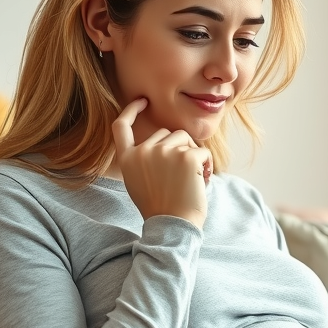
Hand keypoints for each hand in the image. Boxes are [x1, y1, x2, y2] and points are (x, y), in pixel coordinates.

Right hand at [111, 98, 211, 229]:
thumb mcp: (140, 182)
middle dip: (178, 149)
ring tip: (191, 179)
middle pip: (166, 134)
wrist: (173, 226)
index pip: (121, 126)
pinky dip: (207, 165)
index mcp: (127, 159)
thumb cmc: (161, 208)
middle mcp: (142, 152)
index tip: (142, 101)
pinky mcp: (186, 157)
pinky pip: (202, 151)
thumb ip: (144, 159)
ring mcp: (163, 152)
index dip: (131, 111)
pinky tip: (202, 181)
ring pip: (186, 139)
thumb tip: (164, 141)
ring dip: (193, 156)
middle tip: (181, 176)